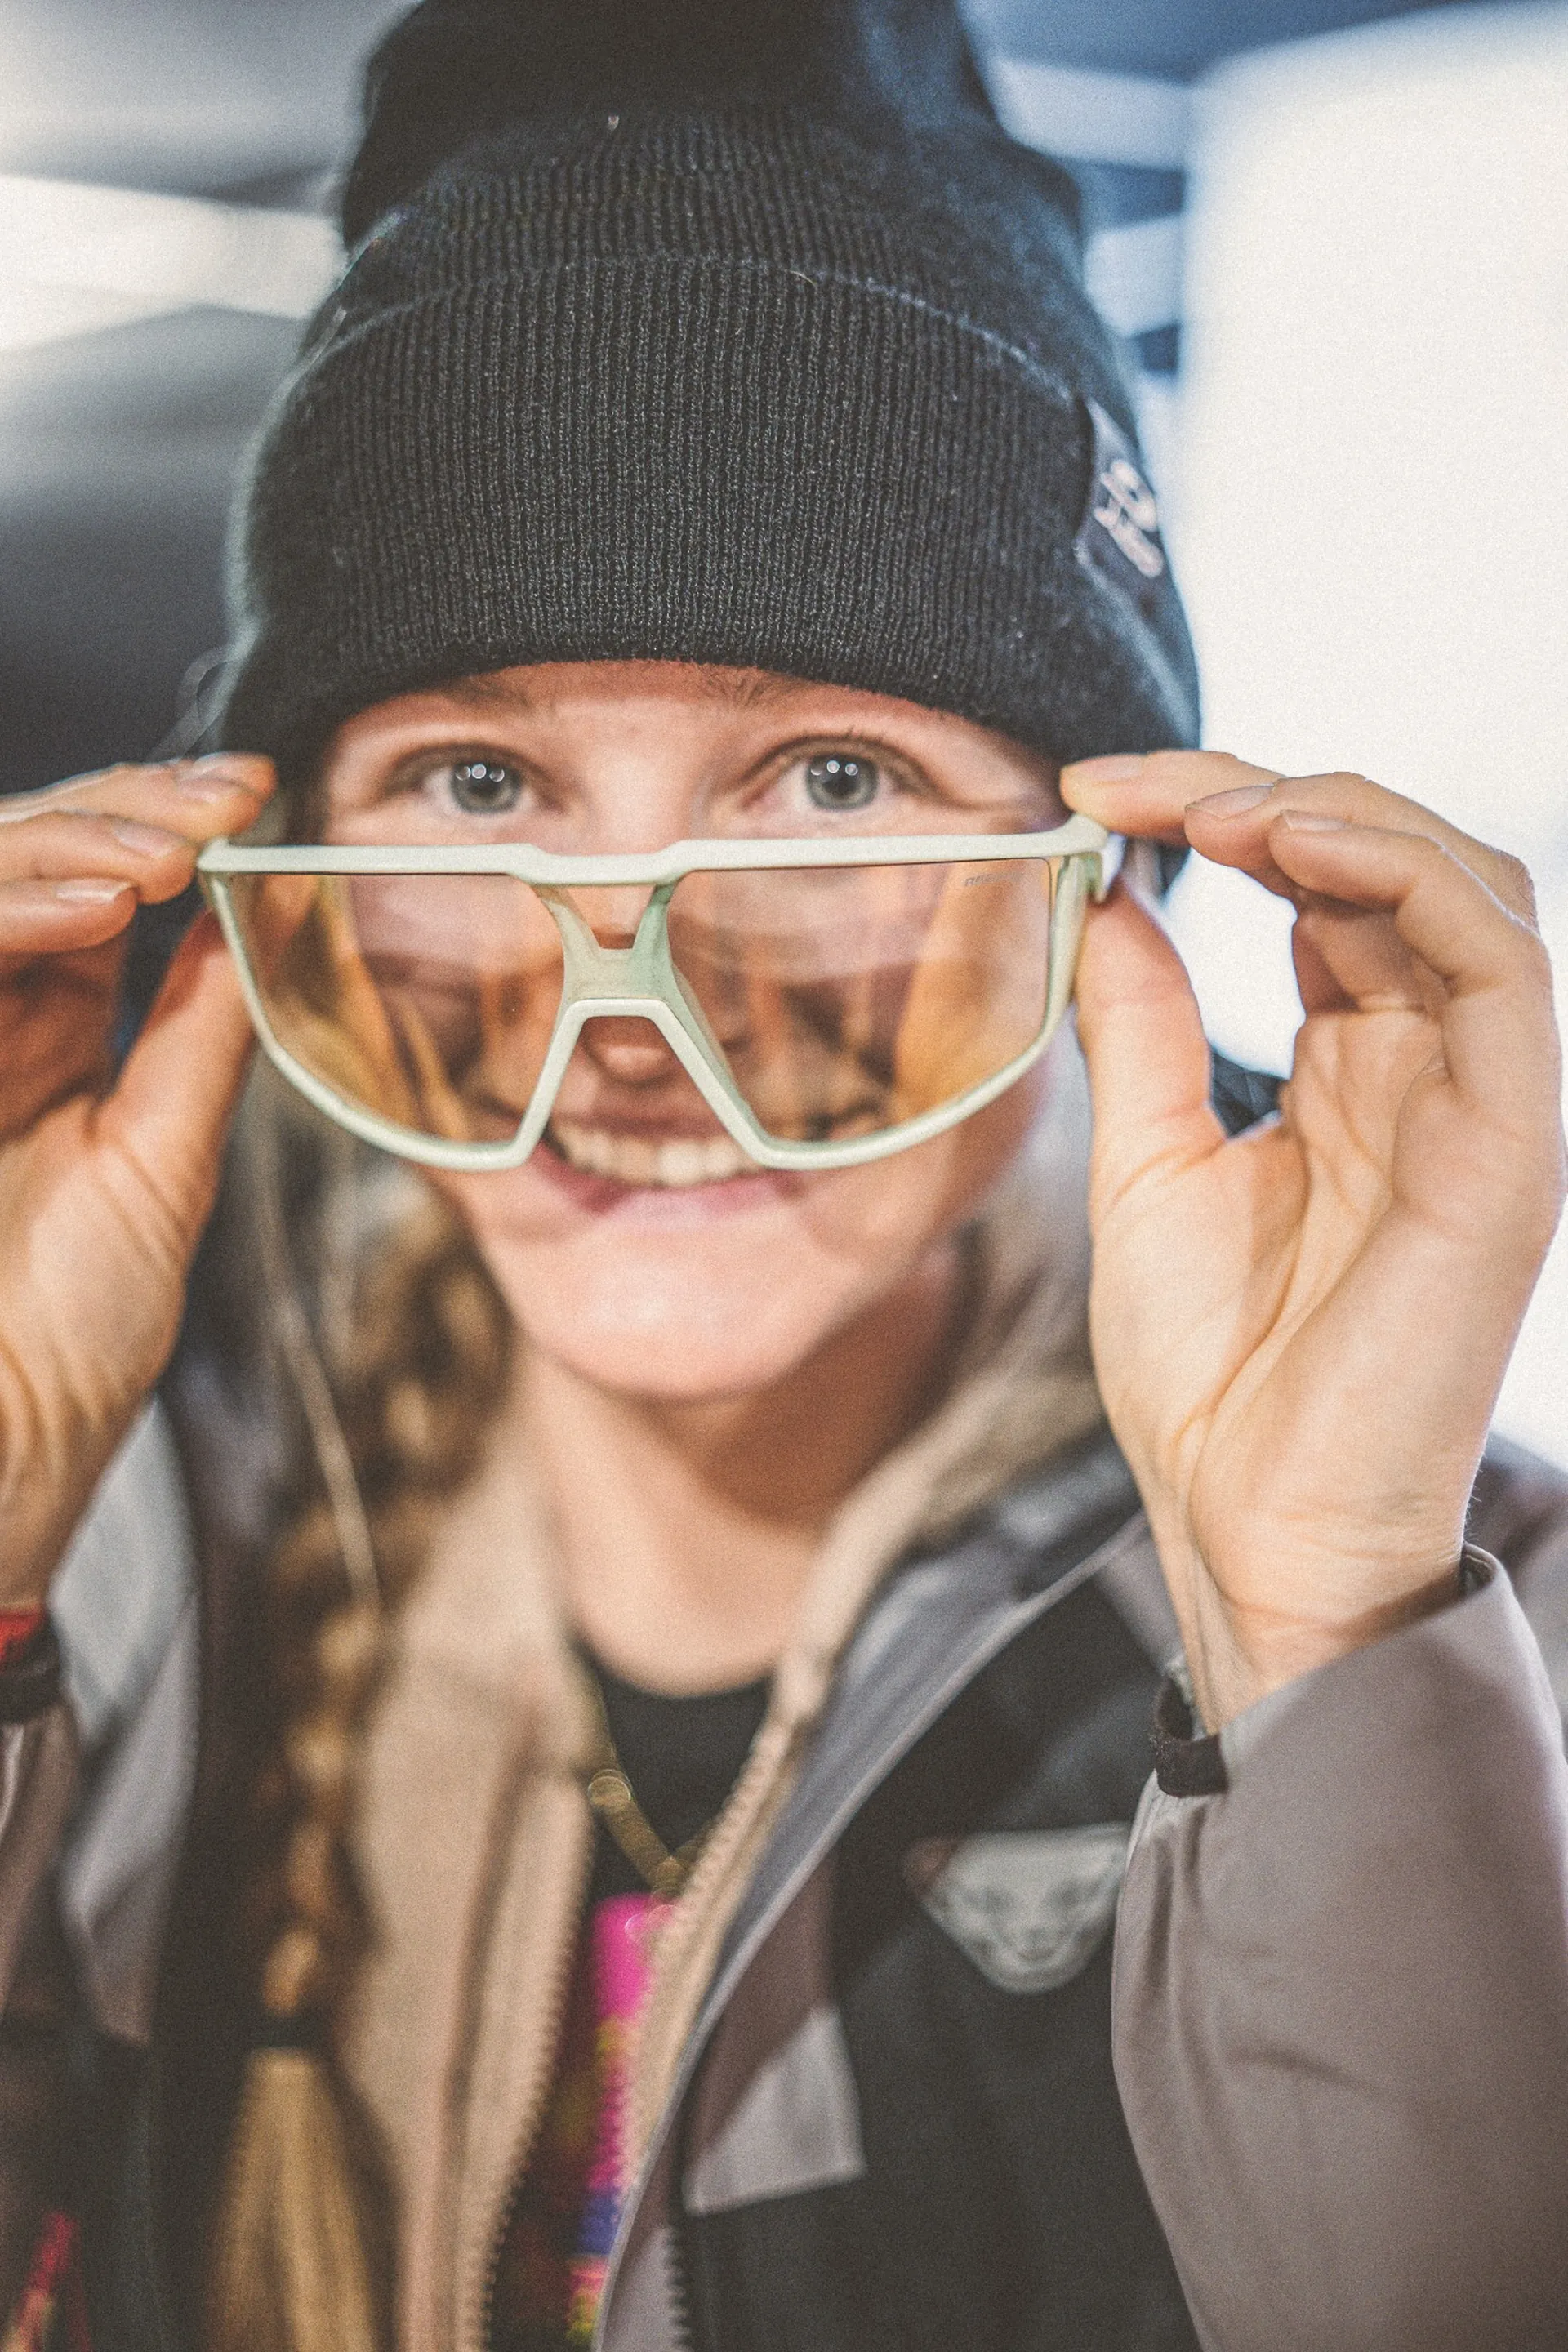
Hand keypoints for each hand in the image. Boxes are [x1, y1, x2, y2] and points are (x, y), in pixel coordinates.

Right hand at [0, 755, 272, 1603]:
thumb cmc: (64, 1344)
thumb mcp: (160, 1166)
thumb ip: (196, 1039)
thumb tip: (261, 925)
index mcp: (38, 1035)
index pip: (89, 885)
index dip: (161, 826)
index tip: (255, 797)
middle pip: (23, 856)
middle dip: (121, 806)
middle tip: (218, 794)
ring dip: (68, 842)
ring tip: (166, 851)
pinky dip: (10, 908)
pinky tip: (98, 905)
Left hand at [1061, 751, 1565, 1727]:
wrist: (1248, 1530)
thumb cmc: (1209, 1379)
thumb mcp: (1146, 1164)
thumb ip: (1144, 1028)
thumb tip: (1109, 894)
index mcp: (1357, 1073)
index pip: (1324, 888)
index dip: (1220, 812)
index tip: (1087, 792)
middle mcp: (1432, 1071)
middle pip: (1392, 861)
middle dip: (1263, 789)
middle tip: (1130, 779)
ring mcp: (1482, 1103)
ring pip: (1464, 884)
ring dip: (1338, 809)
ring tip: (1209, 803)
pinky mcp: (1512, 1145)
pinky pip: (1499, 965)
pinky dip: (1403, 875)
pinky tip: (1290, 844)